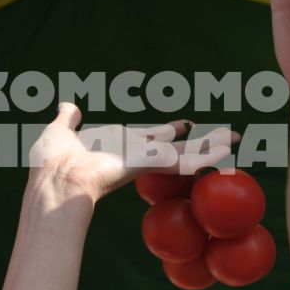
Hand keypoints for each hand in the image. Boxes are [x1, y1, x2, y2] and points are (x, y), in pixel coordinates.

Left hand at [25, 104, 235, 203]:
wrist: (55, 183)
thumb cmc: (52, 164)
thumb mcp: (60, 131)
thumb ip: (68, 118)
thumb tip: (68, 105)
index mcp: (118, 144)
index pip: (150, 136)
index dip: (167, 130)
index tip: (183, 123)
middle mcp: (136, 153)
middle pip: (175, 145)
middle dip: (198, 140)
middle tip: (222, 135)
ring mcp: (145, 160)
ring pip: (187, 152)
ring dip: (212, 145)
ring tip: (236, 138)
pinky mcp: (151, 164)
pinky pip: (187, 160)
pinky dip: (209, 154)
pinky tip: (228, 148)